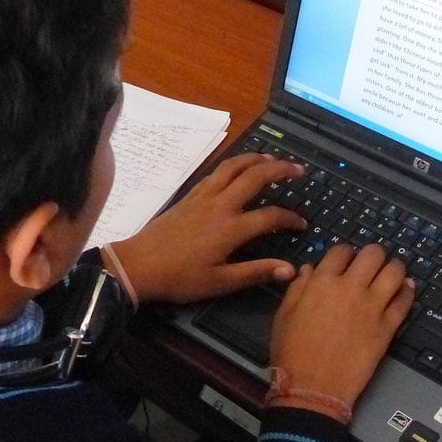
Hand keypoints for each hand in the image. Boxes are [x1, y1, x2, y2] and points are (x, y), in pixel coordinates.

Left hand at [108, 153, 306, 303]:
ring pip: (234, 166)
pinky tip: (238, 168)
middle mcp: (221, 205)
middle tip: (298, 170)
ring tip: (272, 159)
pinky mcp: (190, 195)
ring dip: (256, 158)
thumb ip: (256, 272)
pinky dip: (234, 164)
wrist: (139, 264)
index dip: (291, 218)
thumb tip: (290, 269)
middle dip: (281, 169)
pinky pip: (217, 171)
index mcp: (231, 228)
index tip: (301, 224)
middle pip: (256, 177)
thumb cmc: (180, 278)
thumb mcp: (220, 282)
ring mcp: (204, 196)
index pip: (271, 216)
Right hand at [268, 244, 413, 416]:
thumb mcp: (284, 314)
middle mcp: (350, 288)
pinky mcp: (387, 327)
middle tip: (372, 260)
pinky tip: (407, 287)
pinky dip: (407, 291)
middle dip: (374, 253)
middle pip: (373, 254)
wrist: (313, 387)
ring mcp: (372, 307)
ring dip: (394, 266)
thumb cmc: (292, 352)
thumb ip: (297, 288)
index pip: (342, 251)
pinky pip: (404, 302)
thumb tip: (308, 269)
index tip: (347, 258)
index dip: (345, 251)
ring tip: (392, 269)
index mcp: (322, 282)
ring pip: (394, 273)